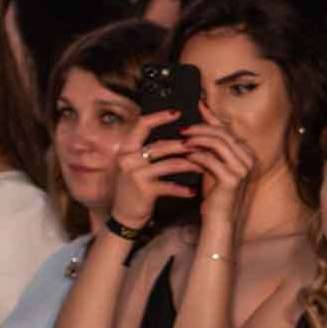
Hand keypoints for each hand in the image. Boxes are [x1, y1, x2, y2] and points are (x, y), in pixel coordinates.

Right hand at [110, 111, 196, 228]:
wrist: (123, 216)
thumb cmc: (132, 188)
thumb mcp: (133, 166)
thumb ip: (147, 151)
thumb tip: (172, 137)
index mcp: (126, 149)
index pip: (142, 125)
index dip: (159, 117)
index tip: (177, 112)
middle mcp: (128, 159)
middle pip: (161, 145)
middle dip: (185, 145)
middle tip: (202, 144)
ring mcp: (136, 174)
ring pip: (170, 164)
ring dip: (190, 165)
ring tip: (203, 166)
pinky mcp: (144, 190)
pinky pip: (169, 186)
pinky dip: (182, 189)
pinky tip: (193, 192)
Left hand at [182, 106, 254, 226]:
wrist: (219, 218)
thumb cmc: (215, 190)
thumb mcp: (213, 161)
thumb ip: (210, 139)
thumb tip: (202, 107)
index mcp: (247, 152)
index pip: (226, 129)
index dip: (208, 121)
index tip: (192, 114)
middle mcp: (249, 159)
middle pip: (223, 133)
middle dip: (201, 129)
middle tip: (183, 129)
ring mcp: (243, 169)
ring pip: (218, 144)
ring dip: (198, 140)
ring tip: (182, 142)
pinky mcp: (232, 179)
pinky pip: (211, 160)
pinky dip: (197, 156)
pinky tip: (186, 156)